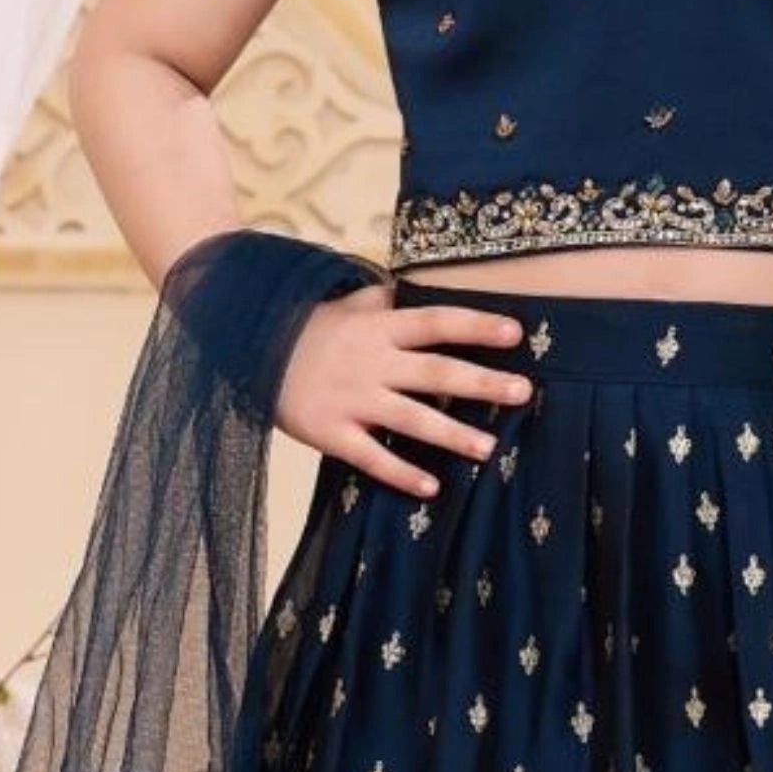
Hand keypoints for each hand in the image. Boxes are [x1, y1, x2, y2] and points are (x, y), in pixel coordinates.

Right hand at [274, 287, 534, 497]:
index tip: (515, 332)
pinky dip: (401, 472)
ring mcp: (352, 399)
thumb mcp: (348, 304)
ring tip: (490, 448)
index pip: (436, 322)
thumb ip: (385, 298)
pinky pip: (371, 457)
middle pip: (435, 372)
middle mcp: (371, 362)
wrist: (249, 352)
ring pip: (411, 419)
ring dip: (453, 434)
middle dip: (482, 383)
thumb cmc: (309, 327)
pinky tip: (432, 486)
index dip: (475, 325)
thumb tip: (418, 285)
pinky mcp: (331, 433)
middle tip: (524, 392)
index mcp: (379, 327)